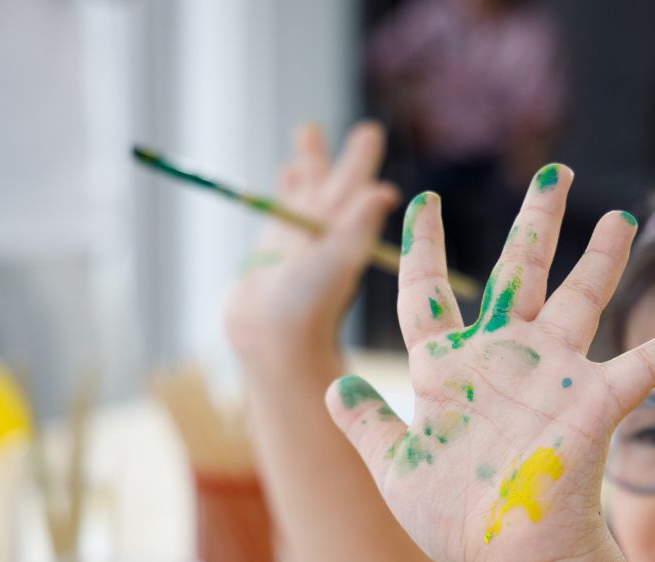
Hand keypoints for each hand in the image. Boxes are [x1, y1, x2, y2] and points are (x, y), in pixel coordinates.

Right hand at [225, 121, 398, 359]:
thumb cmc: (306, 304)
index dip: (362, 162)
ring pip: (307, 190)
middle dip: (349, 156)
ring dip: (309, 162)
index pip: (359, 187)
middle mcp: (326, 233)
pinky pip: (281, 210)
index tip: (370, 134)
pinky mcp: (272, 249)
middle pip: (338, 182)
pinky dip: (285, 189)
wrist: (269, 338)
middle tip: (367, 129)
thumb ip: (356, 227)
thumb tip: (384, 192)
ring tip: (308, 131)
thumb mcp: (335, 262)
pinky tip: (286, 173)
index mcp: (346, 231)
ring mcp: (299, 239)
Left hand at [325, 166, 654, 561]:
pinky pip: (638, 370)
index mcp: (448, 370)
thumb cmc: (456, 521)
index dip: (422, 247)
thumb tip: (333, 383)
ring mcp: (550, 378)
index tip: (419, 202)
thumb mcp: (396, 471)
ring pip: (579, 300)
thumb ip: (368, 425)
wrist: (511, 561)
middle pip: (518, 273)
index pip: (428, 294)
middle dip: (536, 222)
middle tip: (553, 171)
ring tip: (620, 218)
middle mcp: (502, 360)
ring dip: (602, 260)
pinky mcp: (591, 406)